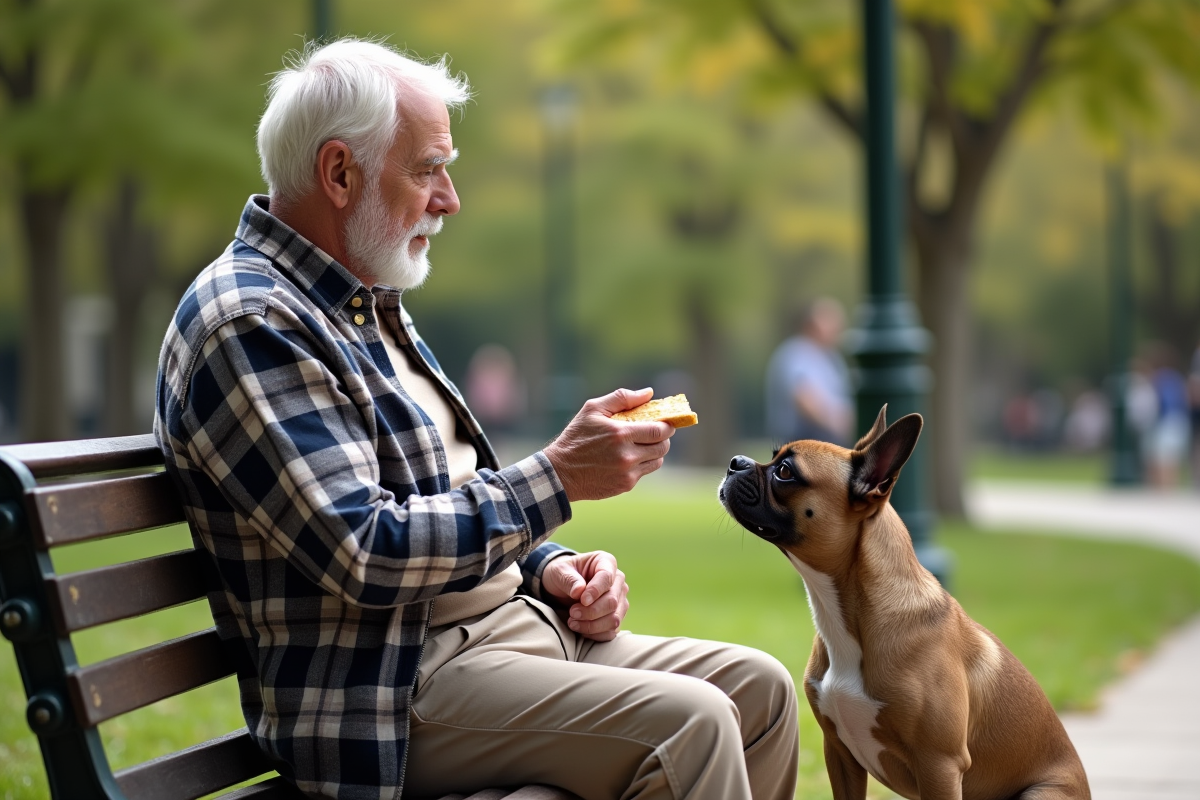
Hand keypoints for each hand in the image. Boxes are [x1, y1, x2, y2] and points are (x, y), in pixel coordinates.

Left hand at [541, 551, 628, 641]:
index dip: (595, 591)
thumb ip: (569, 579)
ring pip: (614, 619)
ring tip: (573, 622)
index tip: (581, 600)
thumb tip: (579, 591)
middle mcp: (617, 581)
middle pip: (612, 601)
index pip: (607, 577)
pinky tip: (580, 629)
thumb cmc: (562, 574)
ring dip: (592, 625)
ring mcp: (619, 600)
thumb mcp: (559, 571)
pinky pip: (611, 631)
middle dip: (590, 612)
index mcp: (606, 562)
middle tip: (572, 613)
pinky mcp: (616, 617)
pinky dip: (595, 634)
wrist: (560, 588)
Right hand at [543, 388, 673, 501]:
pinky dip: (641, 464)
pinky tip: (628, 458)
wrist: (560, 472)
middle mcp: (627, 455)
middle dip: (663, 438)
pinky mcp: (625, 485)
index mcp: (621, 433)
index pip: (659, 430)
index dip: (667, 426)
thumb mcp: (593, 410)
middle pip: (663, 447)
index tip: (666, 422)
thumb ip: (622, 398)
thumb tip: (648, 393)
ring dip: (654, 451)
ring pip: (657, 461)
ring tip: (642, 445)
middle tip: (656, 433)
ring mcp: (627, 472)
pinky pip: (644, 472)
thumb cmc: (576, 437)